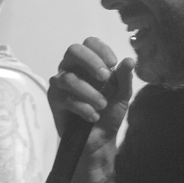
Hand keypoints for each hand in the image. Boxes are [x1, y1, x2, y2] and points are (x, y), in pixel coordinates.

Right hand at [48, 38, 134, 168]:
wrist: (100, 139)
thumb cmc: (109, 114)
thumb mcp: (122, 96)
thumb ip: (124, 78)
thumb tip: (129, 60)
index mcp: (89, 63)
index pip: (90, 43)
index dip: (101, 49)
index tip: (114, 64)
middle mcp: (72, 68)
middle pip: (73, 50)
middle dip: (91, 62)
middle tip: (105, 78)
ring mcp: (60, 83)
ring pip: (69, 78)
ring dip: (90, 93)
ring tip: (101, 105)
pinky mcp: (54, 99)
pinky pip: (64, 98)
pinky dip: (82, 108)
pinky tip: (92, 116)